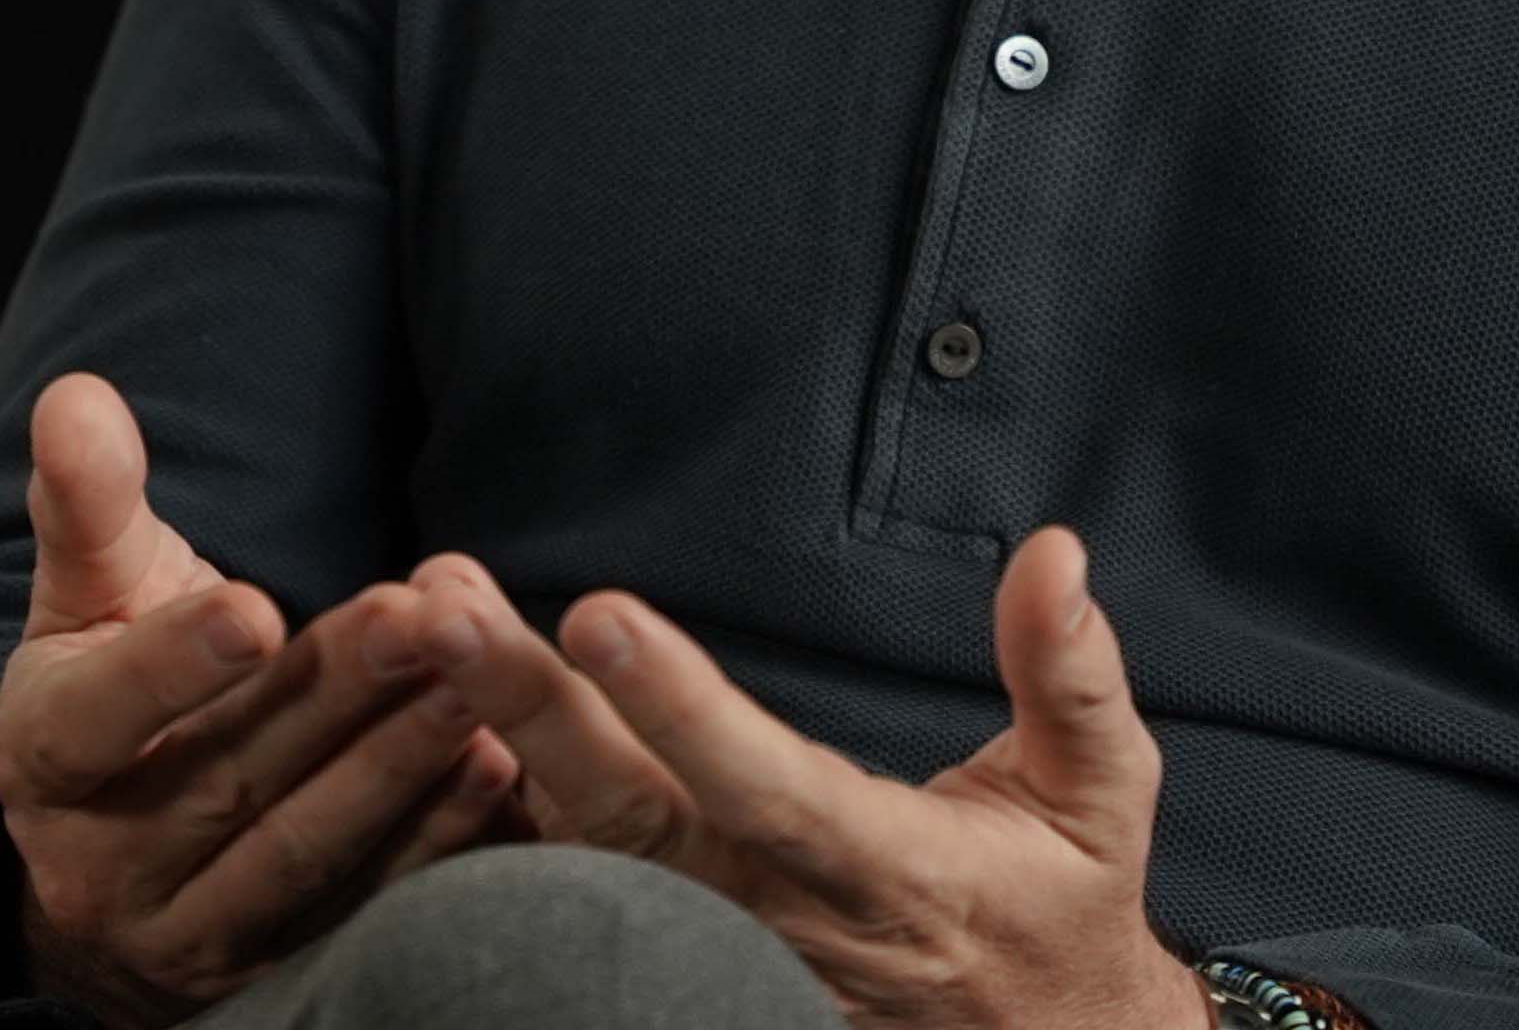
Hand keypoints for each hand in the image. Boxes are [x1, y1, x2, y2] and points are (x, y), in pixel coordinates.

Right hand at [0, 372, 527, 1028]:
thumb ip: (88, 499)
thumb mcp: (88, 592)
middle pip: (231, 776)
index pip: (100, 717)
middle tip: (424, 616)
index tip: (256, 608)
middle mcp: (101, 869)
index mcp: (43, 760)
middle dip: (335, 693)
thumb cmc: (114, 679)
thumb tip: (75, 396)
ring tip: (480, 683)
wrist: (122, 846)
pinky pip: (359, 909)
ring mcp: (187, 933)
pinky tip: (498, 770)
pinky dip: (431, 844)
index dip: (174, 666)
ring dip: (399, 764)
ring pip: (302, 848)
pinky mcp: (268, 970)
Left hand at [412, 525, 1209, 1029]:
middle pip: (634, 817)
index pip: (769, 784)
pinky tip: (417, 725)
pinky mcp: (681, 968)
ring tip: (420, 624)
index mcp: (892, 869)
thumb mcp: (1101, 794)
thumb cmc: (1063, 903)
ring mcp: (721, 956)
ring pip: (582, 853)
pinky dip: (491, 820)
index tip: (598, 611)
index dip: (682, 706)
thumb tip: (1053, 550)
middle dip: (532, 705)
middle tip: (446, 602)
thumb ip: (1071, 677)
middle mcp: (786, 920)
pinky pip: (569, 898)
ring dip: (496, 735)